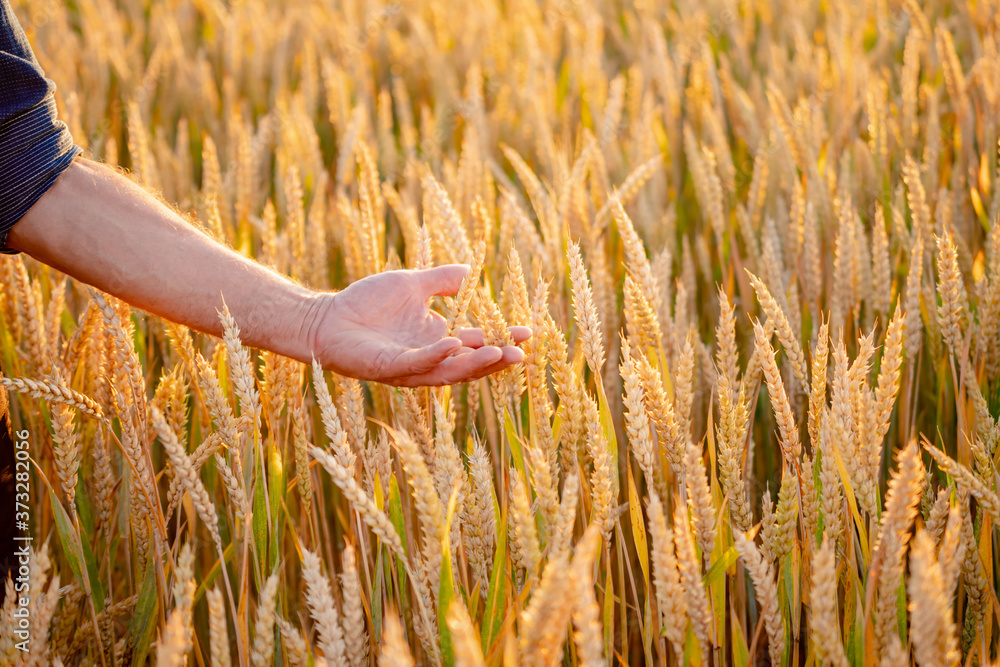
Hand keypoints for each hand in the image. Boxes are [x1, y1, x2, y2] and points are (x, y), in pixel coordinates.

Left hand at [306, 265, 530, 385]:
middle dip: (496, 359)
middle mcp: (428, 357)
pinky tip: (452, 344)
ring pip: (448, 370)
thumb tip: (471, 270)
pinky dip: (434, 355)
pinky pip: (416, 363)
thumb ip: (441, 280)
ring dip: (473, 364)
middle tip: (521, 354)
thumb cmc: (365, 303)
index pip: (476, 342)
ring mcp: (409, 366)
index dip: (501, 338)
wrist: (326, 319)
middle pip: (469, 363)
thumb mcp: (411, 285)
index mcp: (436, 339)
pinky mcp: (388, 367)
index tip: (527, 332)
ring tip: (498, 353)